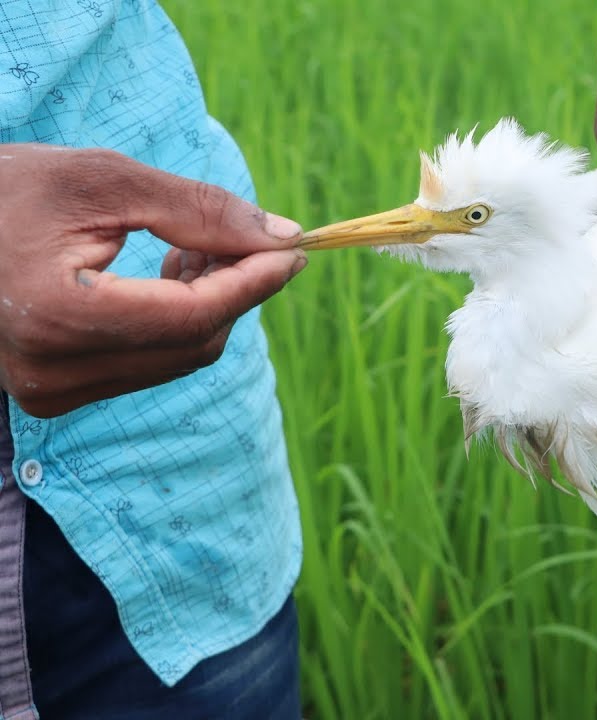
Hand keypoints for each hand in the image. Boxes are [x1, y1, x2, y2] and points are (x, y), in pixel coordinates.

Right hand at [0, 144, 306, 417]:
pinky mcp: (53, 394)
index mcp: (57, 318)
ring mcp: (49, 392)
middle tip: (248, 238)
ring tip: (197, 247)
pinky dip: (178, 321)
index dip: (253, 283)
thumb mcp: (105, 180)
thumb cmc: (7, 188)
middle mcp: (50, 373)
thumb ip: (200, 211)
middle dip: (235, 292)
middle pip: (193, 344)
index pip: (192, 317)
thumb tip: (285, 238)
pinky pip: (148, 363)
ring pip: (176, 358)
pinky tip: (171, 272)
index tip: (294, 251)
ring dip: (208, 305)